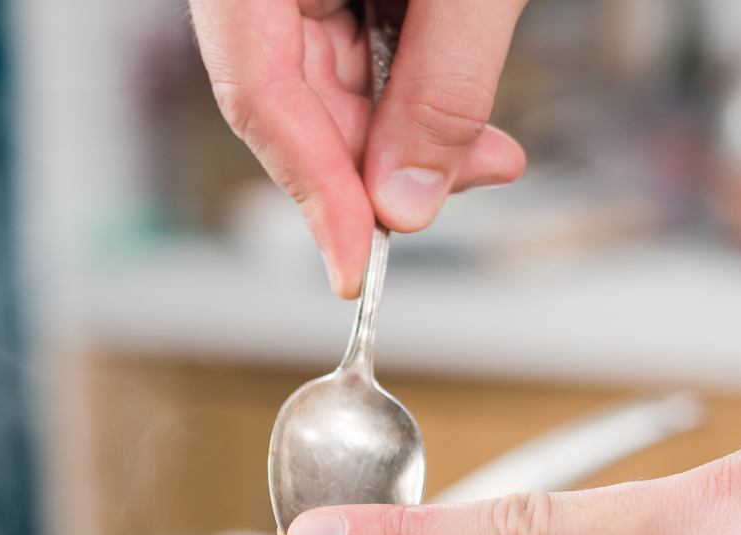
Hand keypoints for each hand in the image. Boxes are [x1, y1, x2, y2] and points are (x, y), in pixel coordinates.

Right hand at [187, 0, 529, 297]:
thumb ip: (442, 83)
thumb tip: (406, 202)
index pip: (257, 93)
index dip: (312, 188)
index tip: (354, 267)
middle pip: (290, 103)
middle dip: (379, 168)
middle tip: (456, 187)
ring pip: (325, 93)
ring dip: (406, 141)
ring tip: (483, 156)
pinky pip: (351, 62)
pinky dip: (408, 101)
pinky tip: (461, 128)